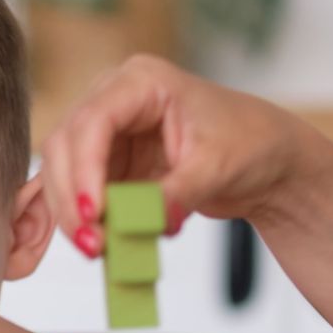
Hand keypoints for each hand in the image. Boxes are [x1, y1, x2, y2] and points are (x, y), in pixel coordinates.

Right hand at [38, 55, 317, 255]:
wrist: (268, 161)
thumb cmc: (251, 142)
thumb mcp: (217, 167)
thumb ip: (176, 193)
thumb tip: (144, 222)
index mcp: (141, 81)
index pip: (94, 120)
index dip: (84, 167)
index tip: (93, 212)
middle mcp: (115, 100)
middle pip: (66, 144)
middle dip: (71, 196)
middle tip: (91, 243)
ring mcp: (109, 134)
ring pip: (63, 171)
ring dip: (71, 212)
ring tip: (96, 250)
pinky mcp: (110, 166)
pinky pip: (80, 192)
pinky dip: (80, 218)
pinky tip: (88, 243)